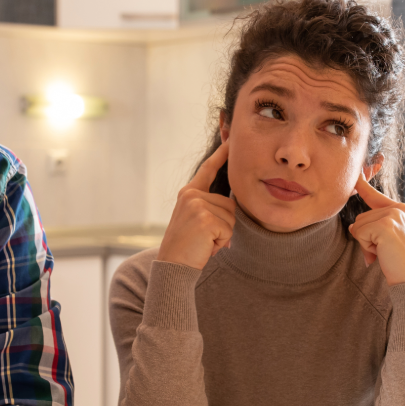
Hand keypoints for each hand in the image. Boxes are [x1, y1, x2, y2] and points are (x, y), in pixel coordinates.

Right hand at [158, 142, 236, 269]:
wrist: (172, 265)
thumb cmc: (186, 246)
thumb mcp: (195, 219)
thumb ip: (209, 207)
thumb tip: (232, 205)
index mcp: (188, 192)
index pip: (208, 169)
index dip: (221, 154)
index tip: (231, 139)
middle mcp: (192, 195)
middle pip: (229, 204)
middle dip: (223, 225)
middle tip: (203, 237)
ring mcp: (197, 205)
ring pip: (231, 218)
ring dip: (223, 235)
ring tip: (203, 242)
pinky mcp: (205, 219)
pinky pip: (229, 230)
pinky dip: (221, 243)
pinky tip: (205, 246)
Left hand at [350, 172, 404, 285]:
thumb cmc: (400, 263)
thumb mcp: (387, 240)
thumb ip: (372, 228)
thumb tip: (352, 227)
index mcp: (402, 210)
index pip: (375, 196)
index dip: (363, 186)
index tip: (355, 175)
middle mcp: (399, 209)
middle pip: (361, 217)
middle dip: (366, 238)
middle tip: (384, 251)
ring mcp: (393, 215)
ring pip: (358, 225)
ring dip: (366, 243)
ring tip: (385, 252)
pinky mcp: (385, 225)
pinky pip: (359, 233)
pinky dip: (365, 247)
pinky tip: (382, 253)